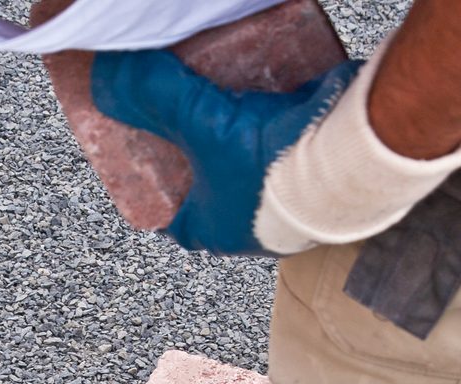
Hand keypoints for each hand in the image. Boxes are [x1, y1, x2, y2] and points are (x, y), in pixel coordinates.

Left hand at [91, 49, 360, 254]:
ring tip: (233, 102)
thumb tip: (108, 75)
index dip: (159, 194)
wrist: (352, 157)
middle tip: (191, 124)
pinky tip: (279, 92)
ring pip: (256, 173)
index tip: (150, 166)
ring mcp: (291, 205)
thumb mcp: (199, 123)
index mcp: (214, 232)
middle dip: (201, 161)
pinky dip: (286, 126)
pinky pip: (297, 152)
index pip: (173, 220)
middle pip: (214, 191)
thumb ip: (157, 96)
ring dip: (244, 142)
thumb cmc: (268, 164)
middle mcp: (252, 228)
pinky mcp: (324, 176)